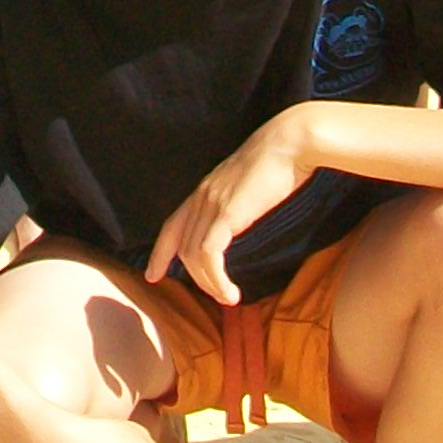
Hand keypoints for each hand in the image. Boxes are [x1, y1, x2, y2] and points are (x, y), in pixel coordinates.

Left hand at [145, 108, 316, 307]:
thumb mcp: (248, 185)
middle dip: (194, 278)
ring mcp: (211, 203)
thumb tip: (240, 217)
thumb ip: (237, 201)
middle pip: (181, 246)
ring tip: (229, 298)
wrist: (290, 144)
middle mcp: (201, 196)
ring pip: (193, 255)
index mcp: (204, 190)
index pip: (171, 225)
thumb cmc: (278, 163)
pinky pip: (209, 254)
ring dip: (209, 284)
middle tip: (216, 296)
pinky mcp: (227, 212)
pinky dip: (216, 278)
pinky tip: (231, 292)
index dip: (160, 252)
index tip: (153, 275)